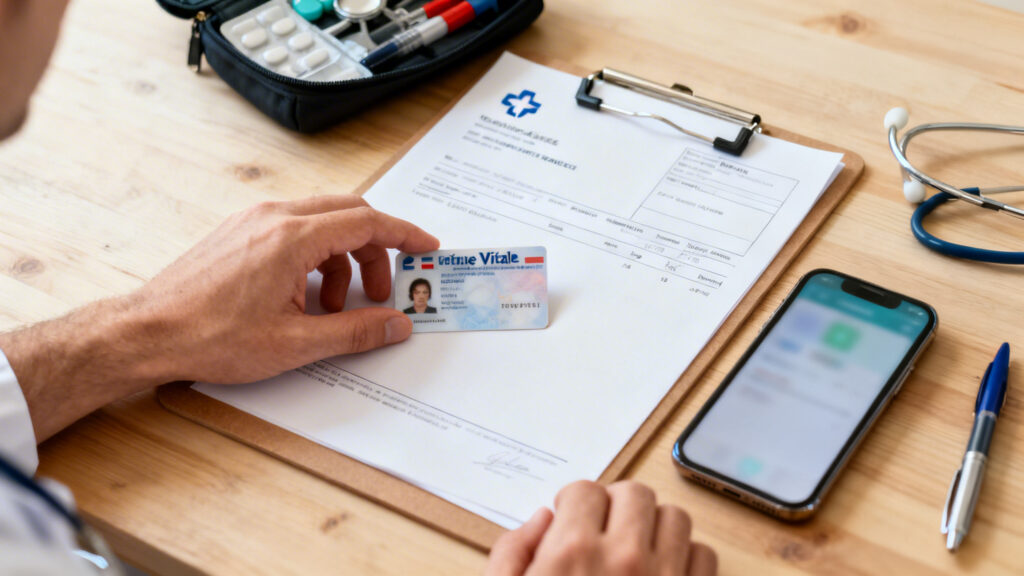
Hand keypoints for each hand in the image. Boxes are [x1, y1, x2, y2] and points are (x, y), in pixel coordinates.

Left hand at [134, 194, 437, 382]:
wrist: (148, 333)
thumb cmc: (210, 336)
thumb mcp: (296, 343)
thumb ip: (356, 331)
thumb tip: (396, 325)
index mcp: (292, 237)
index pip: (367, 222)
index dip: (405, 235)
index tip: (427, 247)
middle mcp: (274, 217)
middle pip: (349, 215)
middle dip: (376, 251)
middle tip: (385, 291)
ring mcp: (253, 220)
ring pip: (322, 223)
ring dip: (343, 259)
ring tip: (336, 307)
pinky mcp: (240, 231)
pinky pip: (294, 231)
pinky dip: (315, 257)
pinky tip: (305, 298)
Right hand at [486, 480, 716, 575]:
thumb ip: (510, 556)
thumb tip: (540, 522)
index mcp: (572, 554)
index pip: (585, 490)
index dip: (575, 504)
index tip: (573, 521)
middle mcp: (624, 560)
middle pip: (634, 493)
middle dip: (617, 506)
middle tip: (603, 529)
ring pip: (675, 518)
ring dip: (655, 527)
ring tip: (637, 548)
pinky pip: (704, 556)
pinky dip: (687, 559)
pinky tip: (664, 572)